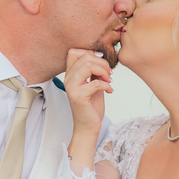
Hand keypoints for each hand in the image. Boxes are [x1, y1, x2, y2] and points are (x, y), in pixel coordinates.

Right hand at [64, 48, 112, 165]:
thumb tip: (100, 58)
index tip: (101, 65)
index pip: (74, 52)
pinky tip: (109, 90)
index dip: (90, 53)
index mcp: (70, 75)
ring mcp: (72, 88)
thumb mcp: (93, 84)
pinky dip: (106, 85)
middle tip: (109, 74)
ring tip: (109, 80)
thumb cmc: (91, 106)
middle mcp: (68, 79)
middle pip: (84, 57)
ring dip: (103, 71)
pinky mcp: (78, 97)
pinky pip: (94, 83)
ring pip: (87, 66)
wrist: (88, 126)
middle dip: (102, 63)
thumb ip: (93, 71)